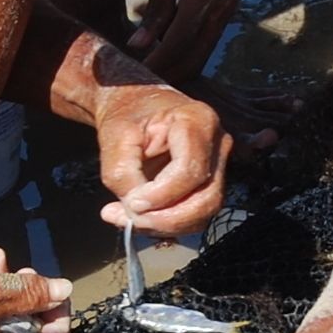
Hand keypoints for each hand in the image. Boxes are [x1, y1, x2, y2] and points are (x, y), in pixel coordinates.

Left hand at [93, 78, 229, 236]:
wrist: (136, 107)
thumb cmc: (127, 115)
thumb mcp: (114, 138)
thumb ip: (123, 174)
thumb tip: (135, 211)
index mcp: (198, 121)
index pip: (190, 170)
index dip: (162, 195)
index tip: (131, 203)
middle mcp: (217, 143)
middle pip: (206, 198)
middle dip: (167, 219)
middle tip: (130, 219)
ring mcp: (218, 164)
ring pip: (204, 212)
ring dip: (166, 225)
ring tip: (127, 218)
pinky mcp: (209, 182)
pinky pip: (196, 214)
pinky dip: (167, 224)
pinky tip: (139, 216)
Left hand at [129, 0, 246, 81]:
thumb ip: (156, 5)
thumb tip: (141, 43)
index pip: (175, 47)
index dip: (154, 67)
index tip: (132, 79)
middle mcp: (222, 7)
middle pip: (194, 57)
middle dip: (167, 73)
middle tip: (137, 80)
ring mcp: (231, 4)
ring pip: (204, 48)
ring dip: (179, 61)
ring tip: (149, 65)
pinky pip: (210, 32)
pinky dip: (189, 44)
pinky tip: (167, 43)